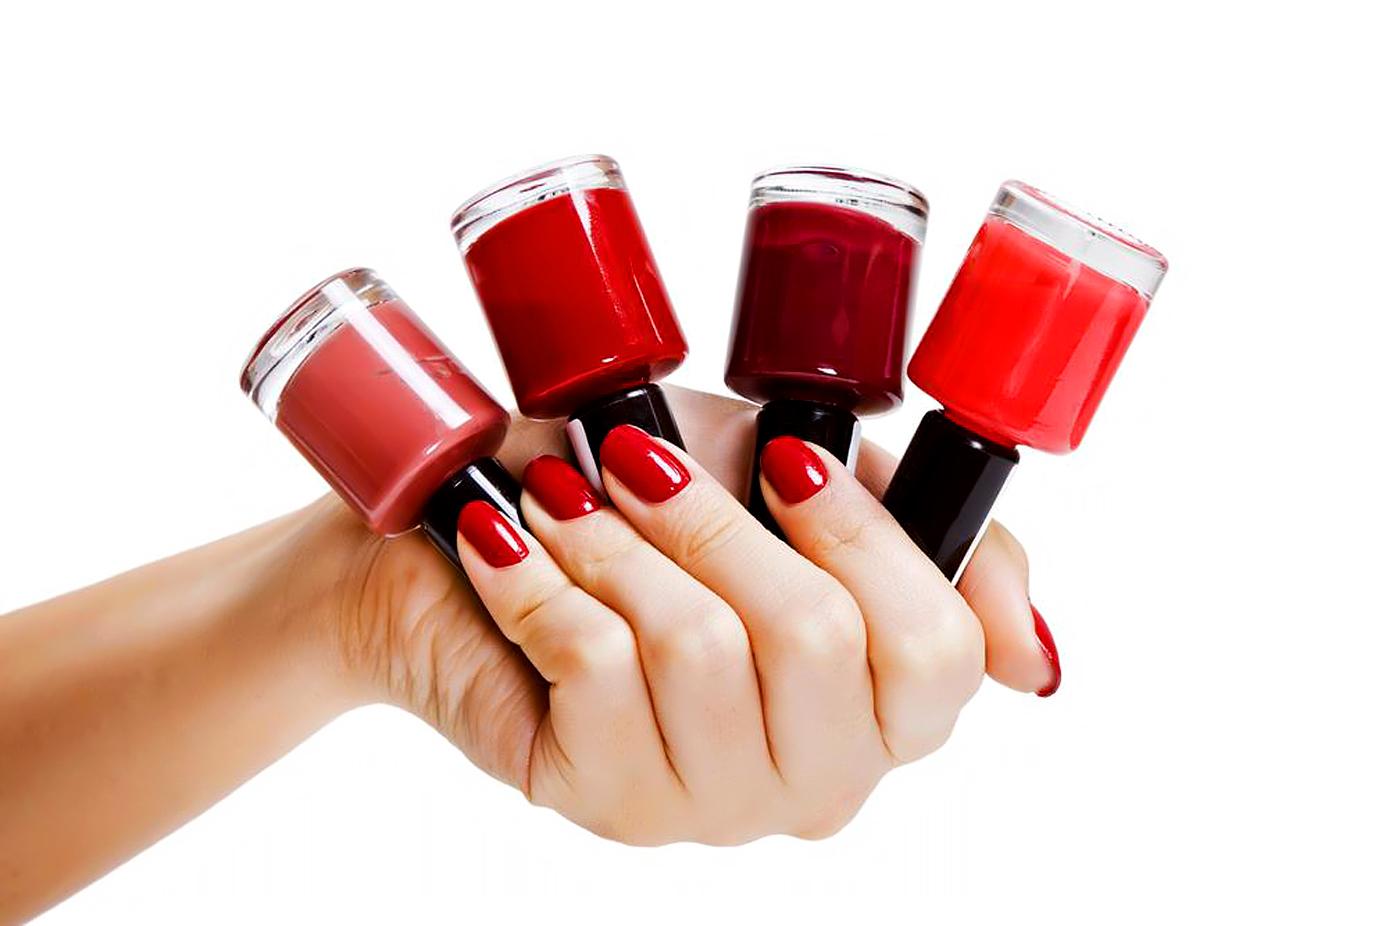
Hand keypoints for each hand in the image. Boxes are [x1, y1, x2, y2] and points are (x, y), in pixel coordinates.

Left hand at [330, 387, 1058, 841]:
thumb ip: (930, 551)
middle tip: (638, 458)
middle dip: (714, 523)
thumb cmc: (652, 503)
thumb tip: (1033, 662)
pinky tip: (515, 545)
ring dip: (618, 543)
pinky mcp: (603, 801)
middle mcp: (815, 777)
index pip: (935, 652)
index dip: (861, 538)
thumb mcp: (802, 488)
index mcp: (885, 710)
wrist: (496, 540)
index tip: (785, 459)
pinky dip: (543, 578)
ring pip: (697, 649)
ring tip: (566, 495)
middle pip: (814, 640)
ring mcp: (711, 805)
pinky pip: (595, 665)